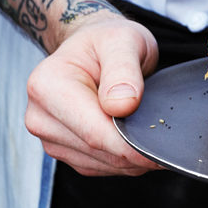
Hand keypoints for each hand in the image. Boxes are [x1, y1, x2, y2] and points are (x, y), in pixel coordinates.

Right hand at [25, 12, 161, 175]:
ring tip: (149, 129)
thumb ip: (123, 70)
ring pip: (102, 164)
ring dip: (132, 158)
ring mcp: (49, 137)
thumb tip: (122, 106)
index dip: (132, 146)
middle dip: (136, 151)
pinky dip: (124, 160)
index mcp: (47, 86)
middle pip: (98, 151)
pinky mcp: (64, 151)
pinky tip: (134, 138)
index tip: (162, 149)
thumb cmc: (109, 41)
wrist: (94, 48)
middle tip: (167, 139)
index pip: (94, 132)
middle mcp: (40, 116)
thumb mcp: (123, 41)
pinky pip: (101, 167)